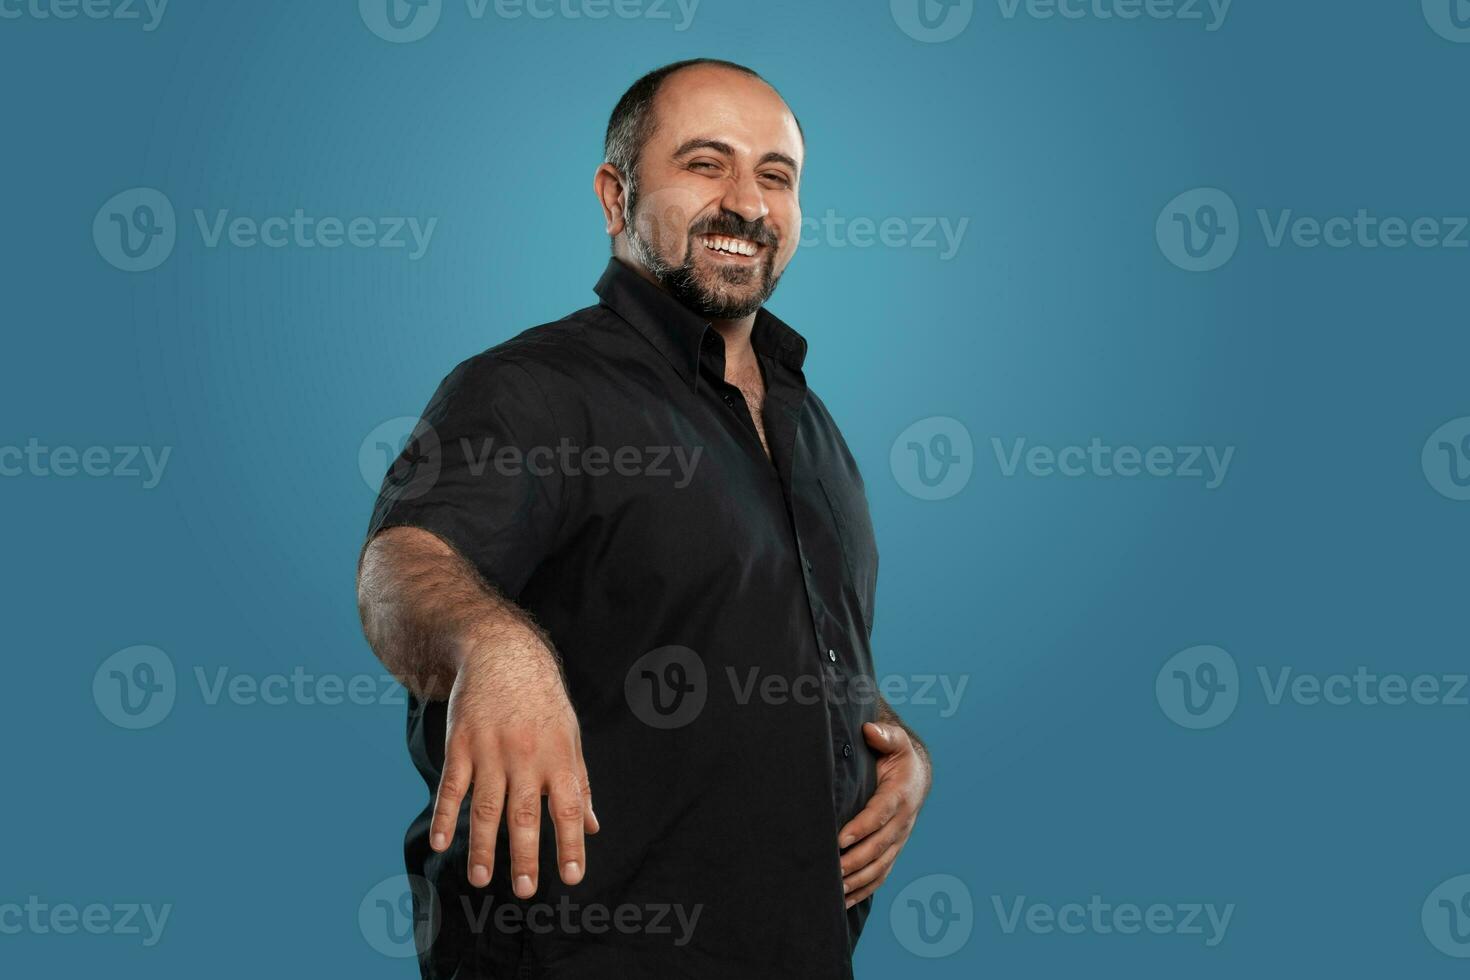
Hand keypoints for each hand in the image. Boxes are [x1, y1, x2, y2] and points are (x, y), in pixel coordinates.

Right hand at [428, 630, 598, 897]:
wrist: (502, 654)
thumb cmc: (542, 703)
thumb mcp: (569, 737)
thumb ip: (579, 783)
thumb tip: (592, 827)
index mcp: (558, 756)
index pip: (568, 807)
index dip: (571, 842)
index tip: (572, 877)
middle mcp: (526, 755)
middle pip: (525, 813)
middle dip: (525, 854)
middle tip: (525, 890)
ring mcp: (490, 750)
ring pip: (486, 806)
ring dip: (482, 846)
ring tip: (482, 879)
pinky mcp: (461, 744)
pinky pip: (451, 786)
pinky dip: (444, 814)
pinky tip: (441, 842)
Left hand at [837, 721, 930, 907]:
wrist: (917, 775)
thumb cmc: (898, 755)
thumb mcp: (895, 740)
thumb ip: (884, 735)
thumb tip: (870, 729)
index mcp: (901, 794)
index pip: (880, 814)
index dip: (861, 827)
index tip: (840, 839)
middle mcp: (902, 822)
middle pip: (878, 846)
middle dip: (854, 860)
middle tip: (830, 868)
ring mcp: (898, 840)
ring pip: (879, 866)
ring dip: (857, 879)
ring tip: (833, 889)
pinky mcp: (892, 851)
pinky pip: (879, 875)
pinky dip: (862, 890)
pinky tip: (842, 901)